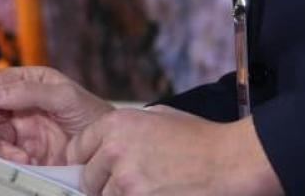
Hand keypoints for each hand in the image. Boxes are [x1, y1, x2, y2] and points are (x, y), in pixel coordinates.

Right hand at [0, 66, 113, 164]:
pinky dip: (8, 159)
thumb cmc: (93, 115)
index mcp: (28, 82)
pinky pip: (2, 154)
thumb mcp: (64, 97)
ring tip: (17, 155)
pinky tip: (25, 160)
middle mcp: (19, 104)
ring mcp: (20, 129)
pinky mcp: (23, 152)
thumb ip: (28, 92)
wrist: (106, 149)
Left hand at [67, 109, 281, 195]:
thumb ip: (128, 127)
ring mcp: (125, 180)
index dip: (83, 161)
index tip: (88, 169)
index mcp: (115, 124)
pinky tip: (153, 192)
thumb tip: (109, 140)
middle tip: (124, 183)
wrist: (227, 161)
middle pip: (87, 178)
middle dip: (101, 183)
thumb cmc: (199, 138)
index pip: (77, 148)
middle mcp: (114, 150)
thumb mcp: (159, 116)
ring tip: (145, 187)